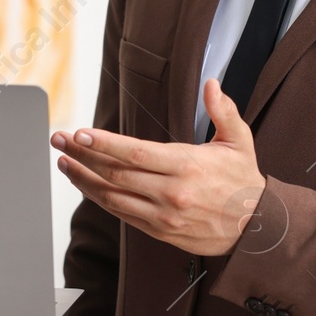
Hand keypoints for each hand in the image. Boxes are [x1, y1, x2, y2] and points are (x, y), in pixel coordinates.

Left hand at [52, 77, 265, 256]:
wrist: (256, 229)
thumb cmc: (244, 181)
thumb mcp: (239, 141)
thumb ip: (223, 111)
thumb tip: (211, 84)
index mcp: (186, 166)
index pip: (134, 153)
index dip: (102, 144)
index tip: (79, 133)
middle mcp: (171, 193)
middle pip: (115, 173)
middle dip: (82, 156)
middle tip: (58, 140)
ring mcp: (162, 215)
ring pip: (112, 197)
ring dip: (83, 179)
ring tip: (63, 162)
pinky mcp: (159, 231)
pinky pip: (122, 214)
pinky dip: (100, 199)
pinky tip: (86, 185)